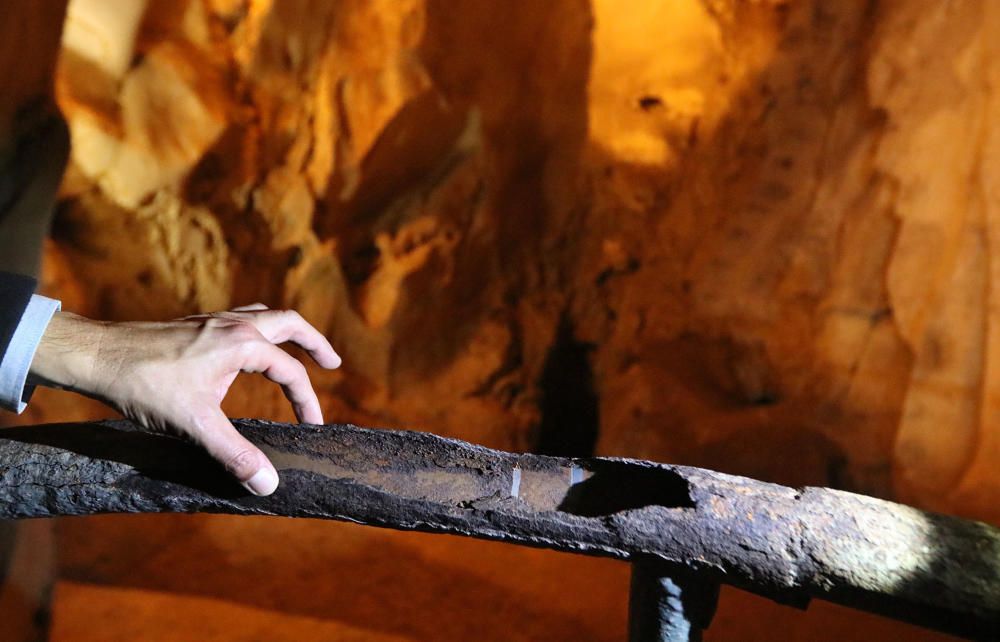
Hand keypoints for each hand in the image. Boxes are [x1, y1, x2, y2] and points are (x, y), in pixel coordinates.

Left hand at [28, 304, 341, 495]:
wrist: (98, 356)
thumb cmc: (146, 384)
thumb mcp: (194, 424)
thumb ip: (234, 454)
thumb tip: (268, 484)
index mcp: (242, 343)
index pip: (290, 370)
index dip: (306, 401)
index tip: (312, 426)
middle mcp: (233, 324)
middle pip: (289, 322)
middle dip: (314, 342)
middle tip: (332, 362)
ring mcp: (214, 321)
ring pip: (264, 314)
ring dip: (287, 331)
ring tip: (297, 348)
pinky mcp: (196, 325)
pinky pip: (241, 318)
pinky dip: (259, 330)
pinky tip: (247, 350)